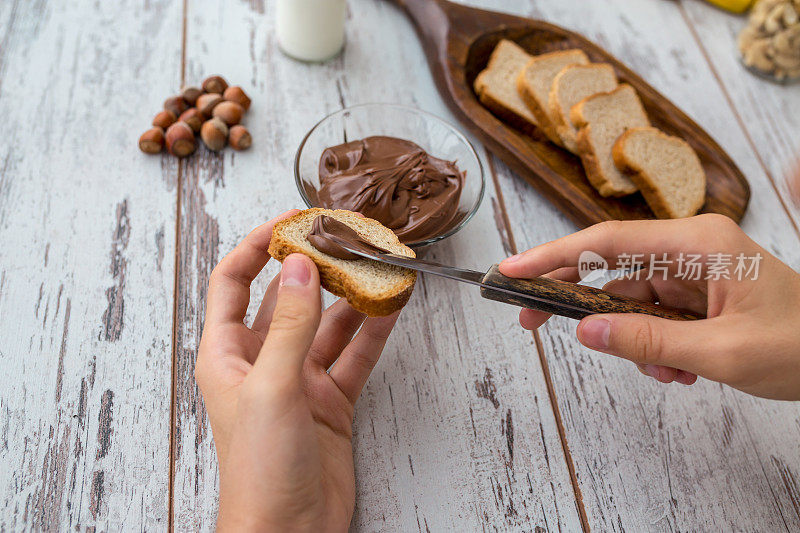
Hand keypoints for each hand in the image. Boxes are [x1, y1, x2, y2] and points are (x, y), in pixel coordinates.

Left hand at [195, 210, 399, 530]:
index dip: (257, 246)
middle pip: (286, 298)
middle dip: (314, 266)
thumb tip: (299, 265)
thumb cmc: (259, 470)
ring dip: (351, 297)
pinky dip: (372, 332)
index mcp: (227, 354)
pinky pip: (354, 356)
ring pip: (327, 325)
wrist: (290, 532)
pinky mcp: (330, 401)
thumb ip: (288, 325)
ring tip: (376, 265)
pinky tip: (390, 308)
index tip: (289, 220)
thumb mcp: (271, 387)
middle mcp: (262, 361)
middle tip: (344, 237)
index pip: (232, 282)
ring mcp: (299, 381)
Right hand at [499, 214, 799, 399]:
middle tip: (532, 321)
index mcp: (699, 242)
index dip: (553, 256)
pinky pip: (652, 318)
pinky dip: (653, 347)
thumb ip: (648, 340)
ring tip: (666, 371)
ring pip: (630, 302)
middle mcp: (690, 249)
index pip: (607, 242)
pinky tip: (680, 370)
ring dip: (632, 341)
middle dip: (576, 300)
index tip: (513, 270)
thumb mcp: (721, 351)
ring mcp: (692, 273)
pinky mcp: (696, 297)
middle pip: (609, 268)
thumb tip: (584, 331)